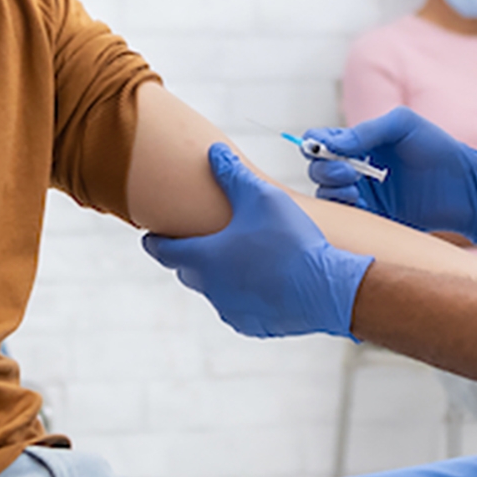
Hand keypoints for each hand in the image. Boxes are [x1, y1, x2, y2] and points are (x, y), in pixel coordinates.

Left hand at [142, 143, 372, 337]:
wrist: (327, 289)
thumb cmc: (292, 240)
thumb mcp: (261, 196)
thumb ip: (232, 173)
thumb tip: (213, 152)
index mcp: (204, 258)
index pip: (164, 250)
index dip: (155, 240)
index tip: (149, 236)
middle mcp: (211, 288)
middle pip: (187, 270)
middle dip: (188, 255)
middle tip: (196, 240)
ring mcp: (231, 310)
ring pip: (213, 290)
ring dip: (218, 275)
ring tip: (236, 257)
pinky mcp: (252, 325)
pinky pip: (238, 306)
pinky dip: (242, 293)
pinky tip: (262, 279)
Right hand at [304, 108, 476, 244]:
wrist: (466, 190)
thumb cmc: (438, 149)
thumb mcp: (404, 126)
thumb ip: (368, 130)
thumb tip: (331, 145)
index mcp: (360, 142)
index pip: (321, 141)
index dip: (315, 144)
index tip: (324, 149)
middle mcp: (356, 168)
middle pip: (317, 168)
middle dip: (324, 169)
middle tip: (349, 172)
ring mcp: (363, 194)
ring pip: (325, 194)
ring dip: (331, 190)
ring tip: (355, 189)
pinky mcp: (372, 218)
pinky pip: (344, 217)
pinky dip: (343, 210)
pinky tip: (361, 203)